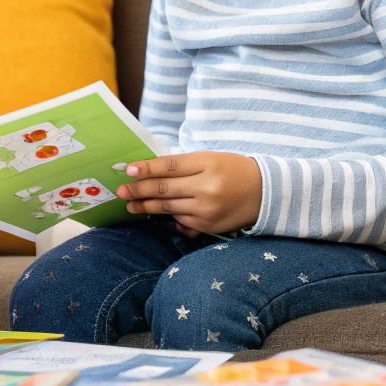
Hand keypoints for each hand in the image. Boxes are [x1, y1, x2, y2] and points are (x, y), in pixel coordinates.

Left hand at [117, 151, 261, 233]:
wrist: (264, 192)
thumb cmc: (232, 170)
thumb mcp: (210, 159)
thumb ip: (183, 165)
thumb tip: (150, 171)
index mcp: (207, 164)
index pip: (169, 166)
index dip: (147, 168)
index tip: (128, 170)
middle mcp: (207, 187)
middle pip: (164, 189)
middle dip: (139, 190)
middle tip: (121, 191)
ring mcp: (207, 209)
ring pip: (168, 207)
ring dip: (146, 206)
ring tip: (130, 205)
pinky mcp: (208, 226)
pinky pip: (180, 221)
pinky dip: (167, 216)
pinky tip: (155, 214)